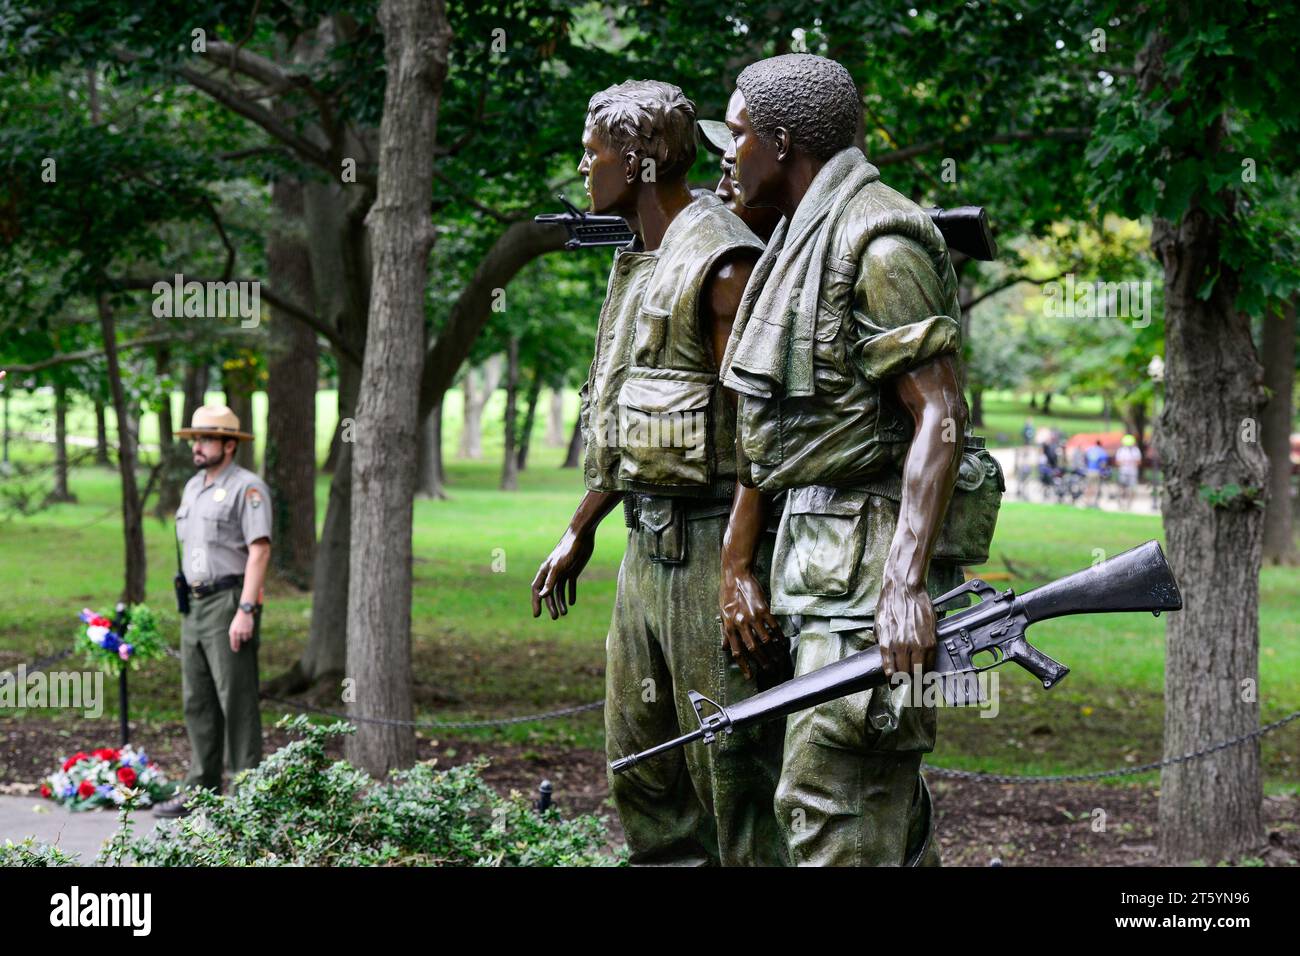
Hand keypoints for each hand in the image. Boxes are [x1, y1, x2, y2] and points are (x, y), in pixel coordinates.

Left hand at [229, 609, 254, 651]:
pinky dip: (248, 635)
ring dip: (244, 638)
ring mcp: (244, 631)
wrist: (244, 614)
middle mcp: (238, 632)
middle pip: (238, 642)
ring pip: (245, 639)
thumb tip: (234, 641)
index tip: (235, 650)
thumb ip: (233, 634)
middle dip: (238, 646)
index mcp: (232, 631)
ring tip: (243, 634)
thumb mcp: (232, 627)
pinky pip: (249, 636)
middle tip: (238, 650)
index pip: (233, 642)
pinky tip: (247, 632)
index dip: (234, 647)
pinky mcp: (249, 630)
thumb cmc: (237, 621)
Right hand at [531, 527, 594, 619]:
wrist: (581, 536)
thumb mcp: (559, 567)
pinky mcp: (573, 570)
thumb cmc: (568, 550)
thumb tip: (542, 596)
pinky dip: (570, 594)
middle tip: (555, 618)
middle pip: (548, 592)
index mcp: (545, 570)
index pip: (537, 589)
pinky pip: (570, 585)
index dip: (536, 602)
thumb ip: (550, 581)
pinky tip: (571, 602)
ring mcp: (563, 572)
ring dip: (560, 602)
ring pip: (559, 590)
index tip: (537, 615)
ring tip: (564, 613)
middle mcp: (552, 572)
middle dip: (551, 605)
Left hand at [719, 563, 784, 678]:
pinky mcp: (763, 609)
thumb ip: (725, 631)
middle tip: (769, 669)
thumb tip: (724, 647)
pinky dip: (779, 637)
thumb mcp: (722, 613)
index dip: (744, 666)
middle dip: (762, 662)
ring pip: (764, 640)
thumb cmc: (728, 594)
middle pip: (752, 649)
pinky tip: (782, 643)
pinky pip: (773, 627)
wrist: (736, 575)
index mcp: (729, 626)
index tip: (750, 675)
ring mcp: (752, 617)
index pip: (737, 651)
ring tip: (778, 659)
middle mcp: (740, 624)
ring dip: (772, 652)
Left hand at [874, 578, 935, 678]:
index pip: (890, 671)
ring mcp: (916, 644)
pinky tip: (928, 671)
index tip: (895, 685)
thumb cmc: (890, 603)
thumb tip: (884, 652)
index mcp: (885, 643)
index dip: (893, 681)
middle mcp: (900, 646)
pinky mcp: (930, 640)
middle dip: (907, 682)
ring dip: (920, 678)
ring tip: (920, 682)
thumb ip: (881, 640)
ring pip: (919, 670)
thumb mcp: (878, 624)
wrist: (904, 588)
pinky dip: (929, 669)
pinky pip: (930, 661)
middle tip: (909, 685)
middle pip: (905, 674)